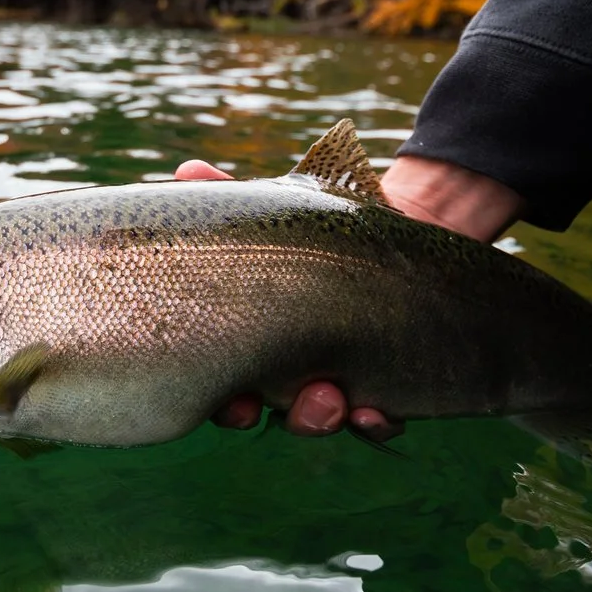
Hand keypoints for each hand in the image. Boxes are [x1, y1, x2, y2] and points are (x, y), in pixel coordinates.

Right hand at [175, 151, 522, 437]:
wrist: (404, 233)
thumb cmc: (327, 231)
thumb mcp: (280, 211)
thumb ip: (232, 197)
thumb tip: (186, 170)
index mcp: (256, 342)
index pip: (224, 386)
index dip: (221, 402)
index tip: (226, 400)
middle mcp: (291, 373)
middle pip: (263, 410)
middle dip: (258, 414)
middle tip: (259, 408)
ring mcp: (338, 382)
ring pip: (318, 418)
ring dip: (316, 417)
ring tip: (328, 397)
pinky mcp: (386, 385)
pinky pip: (377, 419)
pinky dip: (373, 421)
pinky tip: (372, 412)